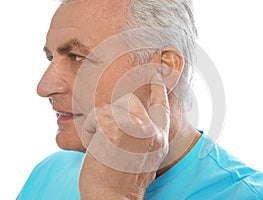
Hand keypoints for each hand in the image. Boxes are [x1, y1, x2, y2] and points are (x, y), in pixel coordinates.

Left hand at [79, 71, 169, 198]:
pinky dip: (90, 129)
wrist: (112, 199)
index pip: (161, 106)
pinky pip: (96, 116)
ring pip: (113, 106)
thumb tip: (136, 115)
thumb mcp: (143, 156)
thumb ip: (144, 133)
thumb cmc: (121, 180)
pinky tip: (94, 145)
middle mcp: (152, 131)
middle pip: (131, 102)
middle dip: (115, 111)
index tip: (156, 74)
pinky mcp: (116, 129)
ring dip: (102, 122)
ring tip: (101, 143)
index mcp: (159, 139)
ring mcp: (136, 128)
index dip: (158, 88)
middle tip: (108, 129)